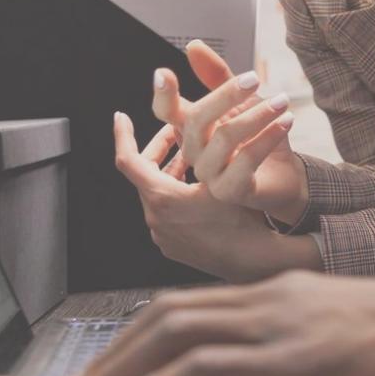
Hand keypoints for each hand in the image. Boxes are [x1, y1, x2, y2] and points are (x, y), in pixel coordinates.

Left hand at [60, 270, 374, 375]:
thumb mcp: (341, 336)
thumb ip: (290, 354)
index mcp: (282, 291)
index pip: (191, 306)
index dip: (139, 336)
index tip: (109, 368)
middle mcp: (271, 298)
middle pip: (169, 314)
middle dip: (114, 353)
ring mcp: (279, 324)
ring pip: (175, 334)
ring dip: (119, 371)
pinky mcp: (293, 359)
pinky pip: (206, 367)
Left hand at [112, 112, 315, 281]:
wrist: (252, 260)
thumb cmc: (241, 220)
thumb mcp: (226, 175)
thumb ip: (209, 145)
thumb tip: (207, 115)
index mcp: (162, 198)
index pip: (128, 160)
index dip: (124, 135)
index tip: (121, 117)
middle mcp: (156, 218)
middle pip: (144, 175)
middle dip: (159, 150)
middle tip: (174, 132)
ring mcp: (163, 234)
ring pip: (158, 192)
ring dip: (171, 171)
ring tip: (193, 156)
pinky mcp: (172, 245)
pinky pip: (166, 212)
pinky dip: (176, 193)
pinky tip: (199, 186)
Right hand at [150, 40, 307, 223]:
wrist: (285, 173)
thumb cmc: (258, 136)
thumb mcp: (242, 101)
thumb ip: (218, 77)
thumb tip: (193, 45)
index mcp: (191, 128)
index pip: (166, 111)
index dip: (163, 94)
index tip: (163, 73)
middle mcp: (194, 151)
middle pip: (197, 119)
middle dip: (226, 95)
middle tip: (255, 79)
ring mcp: (209, 174)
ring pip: (225, 138)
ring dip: (258, 115)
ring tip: (282, 101)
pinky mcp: (231, 190)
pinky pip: (246, 160)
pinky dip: (268, 137)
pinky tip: (286, 122)